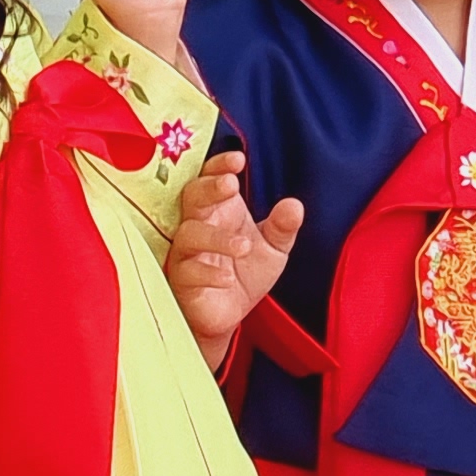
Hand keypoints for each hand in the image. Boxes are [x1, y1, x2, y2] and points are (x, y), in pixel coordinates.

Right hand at [168, 152, 307, 358]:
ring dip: (216, 237)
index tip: (238, 160)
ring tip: (244, 246)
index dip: (219, 166)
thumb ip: (283, 228)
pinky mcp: (181, 281)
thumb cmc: (244, 275)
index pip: (210, 179)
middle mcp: (198, 226)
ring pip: (189, 235)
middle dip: (209, 187)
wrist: (229, 315)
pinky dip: (209, 273)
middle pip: (191, 196)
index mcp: (218, 211)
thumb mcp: (273, 250)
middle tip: (230, 185)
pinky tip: (228, 279)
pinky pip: (188, 273)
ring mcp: (186, 254)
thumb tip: (294, 205)